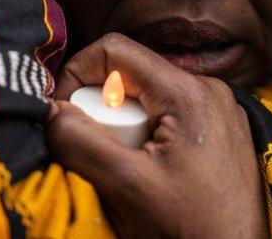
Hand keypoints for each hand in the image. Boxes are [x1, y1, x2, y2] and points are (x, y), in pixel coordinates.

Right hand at [46, 33, 268, 238]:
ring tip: (127, 173)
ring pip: (149, 100)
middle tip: (99, 156)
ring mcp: (218, 111)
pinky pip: (170, 119)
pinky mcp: (221, 132)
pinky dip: (147, 140)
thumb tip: (50, 111)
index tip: (63, 115)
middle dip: (103, 111)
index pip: (115, 50)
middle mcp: (208, 90)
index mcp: (188, 91)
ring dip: (124, 130)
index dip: (77, 74)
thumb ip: (81, 142)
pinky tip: (150, 177)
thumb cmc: (194, 227)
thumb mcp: (127, 186)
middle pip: (131, 77)